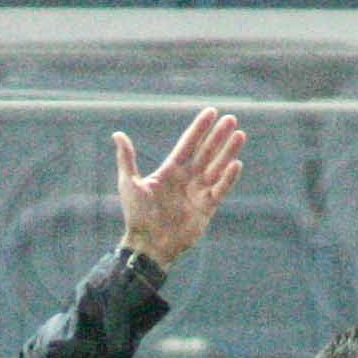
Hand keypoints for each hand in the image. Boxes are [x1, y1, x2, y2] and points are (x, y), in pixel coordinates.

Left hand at [115, 107, 244, 270]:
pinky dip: (228, 178)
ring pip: (216, 167)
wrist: (148, 245)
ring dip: (228, 152)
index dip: (199, 129)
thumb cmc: (137, 216)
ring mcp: (197, 193)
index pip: (188, 144)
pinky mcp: (206, 209)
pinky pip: (220, 190)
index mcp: (170, 171)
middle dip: (218, 136)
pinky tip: (235, 164)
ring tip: (240, 135)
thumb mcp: (129, 184)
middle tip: (231, 119)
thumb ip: (127, 159)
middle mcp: (186, 179)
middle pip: (206, 152)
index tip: (211, 112)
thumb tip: (117, 134)